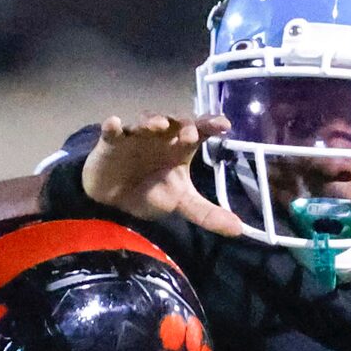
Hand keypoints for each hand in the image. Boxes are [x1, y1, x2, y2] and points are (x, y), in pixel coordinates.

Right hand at [82, 113, 246, 237]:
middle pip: (175, 121)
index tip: (224, 124)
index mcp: (179, 147)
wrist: (112, 198)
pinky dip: (113, 127)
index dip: (210, 124)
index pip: (199, 131)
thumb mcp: (180, 203)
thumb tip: (239, 230)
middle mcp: (161, 136)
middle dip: (183, 124)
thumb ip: (207, 213)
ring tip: (157, 126)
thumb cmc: (149, 191)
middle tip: (189, 135)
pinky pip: (111, 131)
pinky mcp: (111, 141)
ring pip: (145, 121)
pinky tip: (114, 124)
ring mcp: (136, 136)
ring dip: (151, 121)